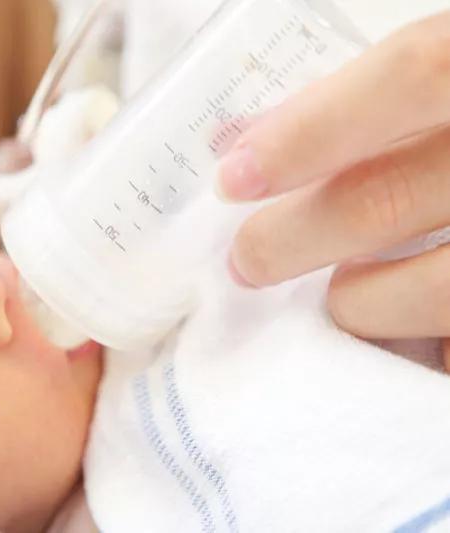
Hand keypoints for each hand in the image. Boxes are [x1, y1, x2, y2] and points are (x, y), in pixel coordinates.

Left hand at [217, 13, 449, 346]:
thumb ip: (370, 99)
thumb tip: (246, 142)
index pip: (412, 75)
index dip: (310, 130)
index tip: (234, 178)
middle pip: (394, 196)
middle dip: (298, 236)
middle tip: (249, 260)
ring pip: (438, 288)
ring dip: (362, 302)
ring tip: (342, 297)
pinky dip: (428, 341)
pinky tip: (409, 330)